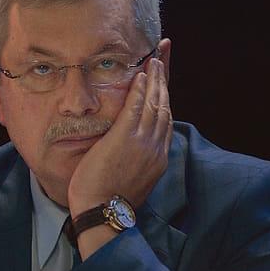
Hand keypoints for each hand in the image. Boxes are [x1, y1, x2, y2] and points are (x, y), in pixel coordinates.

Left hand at [67, 56, 172, 217]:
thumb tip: (131, 153)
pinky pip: (135, 107)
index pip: (166, 119)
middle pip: (164, 105)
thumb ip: (137, 161)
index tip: (164, 81)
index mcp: (158, 157)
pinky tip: (139, 75)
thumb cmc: (110, 201)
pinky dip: (140, 90)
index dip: (166, 96)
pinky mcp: (125, 139)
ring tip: (153, 60)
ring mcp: (142, 142)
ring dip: (154, 79)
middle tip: (163, 57)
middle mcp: (156, 147)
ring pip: (154, 103)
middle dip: (164, 80)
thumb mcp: (133, 180)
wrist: (103, 213)